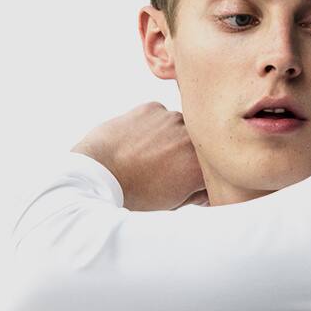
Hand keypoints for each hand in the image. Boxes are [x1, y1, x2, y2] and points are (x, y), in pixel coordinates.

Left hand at [72, 102, 205, 210]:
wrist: (97, 174)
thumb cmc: (134, 193)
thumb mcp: (172, 203)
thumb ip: (197, 194)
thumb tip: (206, 190)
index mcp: (201, 167)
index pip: (213, 168)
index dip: (202, 175)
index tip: (189, 181)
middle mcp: (193, 138)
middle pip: (199, 144)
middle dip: (187, 154)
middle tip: (166, 168)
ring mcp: (172, 119)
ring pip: (179, 127)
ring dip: (170, 137)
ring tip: (147, 154)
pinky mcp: (152, 108)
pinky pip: (159, 116)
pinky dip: (152, 126)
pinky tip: (137, 142)